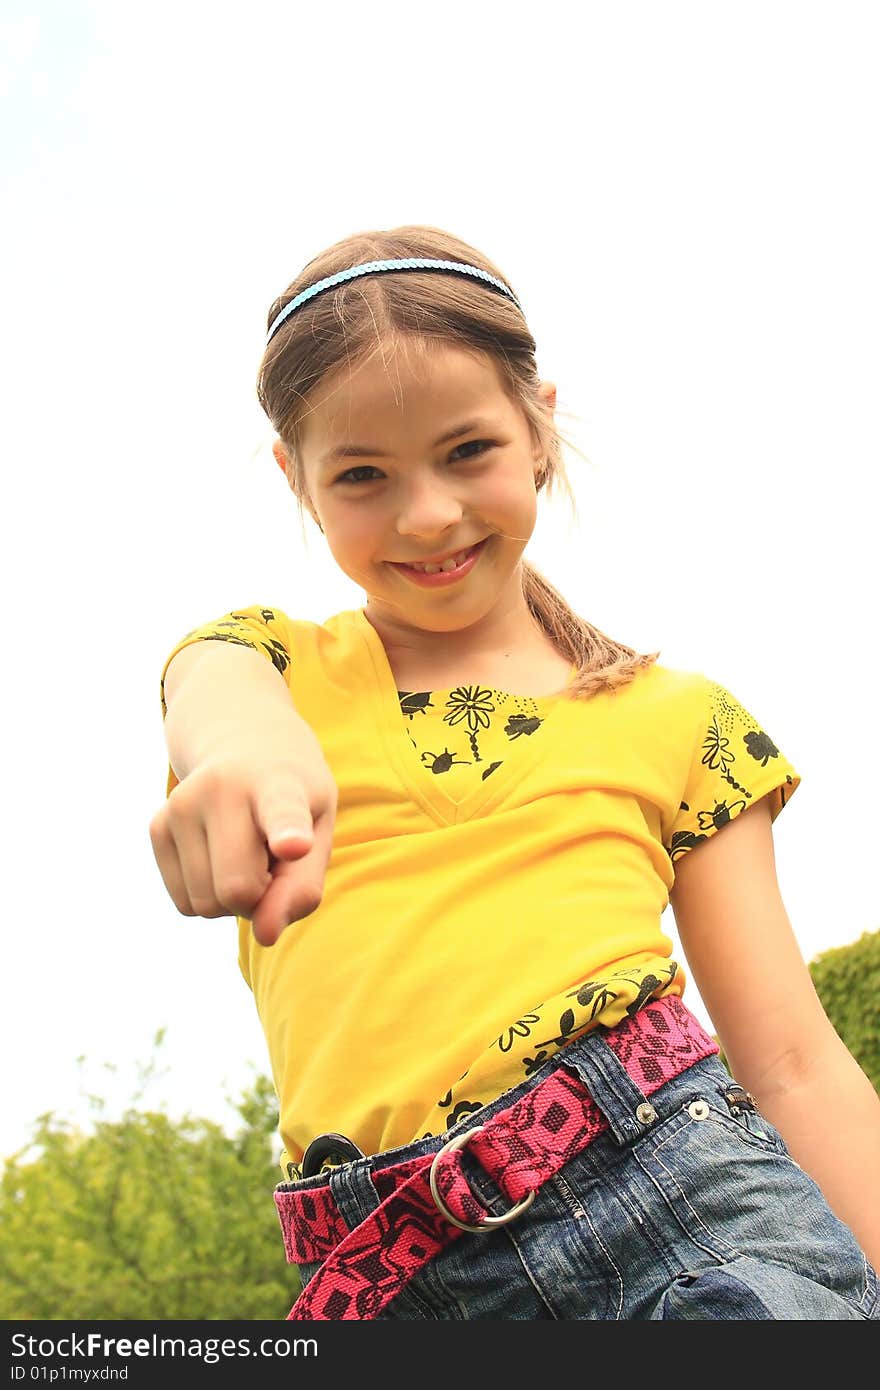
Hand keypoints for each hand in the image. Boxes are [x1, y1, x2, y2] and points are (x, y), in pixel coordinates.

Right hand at [149, 729, 337, 946]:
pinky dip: (209, 896)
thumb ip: (302, 887)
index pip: (281, 813)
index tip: (294, 846)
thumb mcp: (319, 832)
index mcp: (279, 784)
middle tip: (272, 865)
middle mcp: (222, 788)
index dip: (286, 832)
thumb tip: (264, 936)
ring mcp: (181, 805)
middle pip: (237, 890)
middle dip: (259, 899)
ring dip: (232, 899)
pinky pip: (185, 904)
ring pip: (206, 905)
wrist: (244, 743)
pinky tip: (220, 856)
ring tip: (246, 853)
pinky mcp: (157, 827)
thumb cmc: (294, 799)